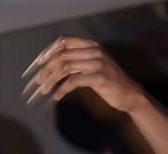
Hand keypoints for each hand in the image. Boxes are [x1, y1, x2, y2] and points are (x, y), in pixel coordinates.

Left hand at [22, 37, 140, 111]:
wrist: (130, 95)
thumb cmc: (111, 83)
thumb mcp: (94, 66)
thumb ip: (79, 61)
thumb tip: (56, 64)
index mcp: (91, 45)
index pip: (64, 42)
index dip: (48, 51)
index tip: (38, 63)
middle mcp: (93, 51)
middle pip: (62, 55)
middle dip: (46, 69)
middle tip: (37, 81)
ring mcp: (97, 64)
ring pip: (65, 68)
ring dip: (51, 80)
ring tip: (44, 90)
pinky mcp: (99, 78)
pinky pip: (74, 81)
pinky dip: (63, 89)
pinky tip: (57, 97)